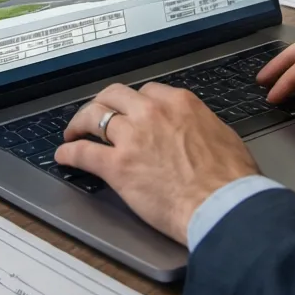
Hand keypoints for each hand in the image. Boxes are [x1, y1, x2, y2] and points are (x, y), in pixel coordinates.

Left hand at [54, 82, 259, 244]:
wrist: (222, 203)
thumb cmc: (231, 177)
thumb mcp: (221, 135)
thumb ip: (199, 126)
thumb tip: (195, 133)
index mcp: (179, 103)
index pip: (147, 91)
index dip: (134, 102)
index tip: (130, 111)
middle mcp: (152, 112)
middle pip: (114, 95)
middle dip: (102, 104)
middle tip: (96, 115)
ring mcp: (132, 137)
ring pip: (94, 117)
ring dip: (80, 124)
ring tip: (74, 132)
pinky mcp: (118, 166)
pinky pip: (84, 152)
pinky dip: (70, 152)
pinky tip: (64, 155)